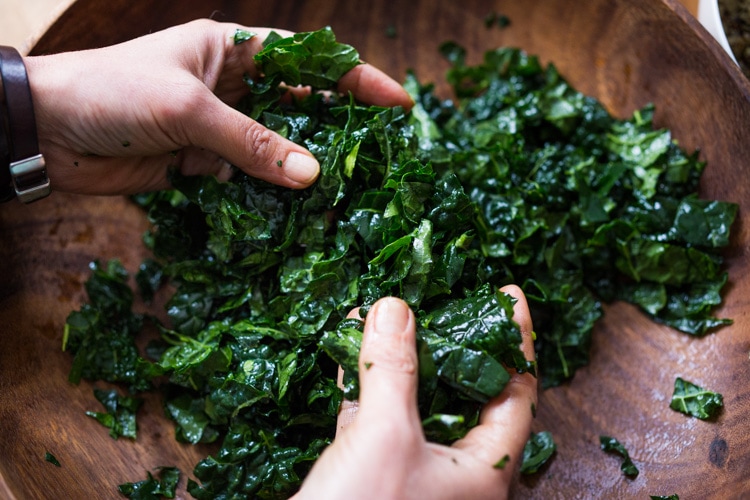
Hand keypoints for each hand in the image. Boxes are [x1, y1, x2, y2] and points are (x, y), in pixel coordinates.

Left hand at [23, 19, 411, 194]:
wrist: (45, 131)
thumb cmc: (112, 94)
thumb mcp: (187, 110)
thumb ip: (251, 142)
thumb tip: (312, 175)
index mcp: (234, 51)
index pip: (310, 60)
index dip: (358, 79)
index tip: (400, 103)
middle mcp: (234, 88)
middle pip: (302, 108)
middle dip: (340, 131)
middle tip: (382, 159)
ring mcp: (220, 129)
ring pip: (279, 150)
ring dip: (307, 171)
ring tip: (349, 194)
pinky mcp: (204, 165)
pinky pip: (250, 180)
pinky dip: (272, 196)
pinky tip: (298, 214)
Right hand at [294, 285, 536, 499]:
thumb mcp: (386, 436)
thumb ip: (393, 371)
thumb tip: (395, 309)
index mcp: (483, 473)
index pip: (516, 393)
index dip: (514, 341)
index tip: (509, 295)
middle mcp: (454, 475)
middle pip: (464, 393)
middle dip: (449, 342)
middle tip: (448, 298)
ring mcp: (412, 475)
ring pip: (414, 402)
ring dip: (400, 357)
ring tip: (391, 309)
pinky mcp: (372, 476)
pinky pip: (375, 417)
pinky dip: (364, 382)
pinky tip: (350, 345)